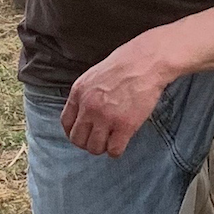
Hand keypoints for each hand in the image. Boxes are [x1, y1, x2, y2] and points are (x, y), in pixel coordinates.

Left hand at [60, 40, 175, 156]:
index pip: (66, 123)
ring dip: (102, 148)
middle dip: (87, 142)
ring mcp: (106, 117)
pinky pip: (114, 150)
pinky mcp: (125, 125)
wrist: (147, 62)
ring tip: (110, 141)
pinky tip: (121, 143)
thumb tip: (83, 113)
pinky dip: (116, 151)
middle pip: (78, 139)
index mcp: (78, 93)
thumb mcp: (93, 76)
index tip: (84, 134)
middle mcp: (88, 107)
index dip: (74, 132)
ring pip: (94, 148)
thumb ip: (85, 95)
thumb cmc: (124, 65)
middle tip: (99, 140)